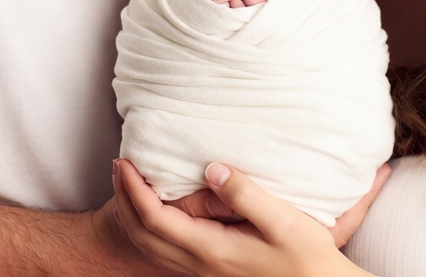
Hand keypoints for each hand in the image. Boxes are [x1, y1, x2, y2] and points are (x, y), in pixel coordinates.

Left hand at [112, 159, 381, 276]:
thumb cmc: (308, 257)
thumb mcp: (283, 220)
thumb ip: (245, 194)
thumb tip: (212, 168)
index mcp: (212, 250)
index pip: (156, 219)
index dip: (134, 190)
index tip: (126, 160)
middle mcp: (201, 265)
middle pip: (143, 235)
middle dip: (124, 199)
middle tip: (118, 164)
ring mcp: (206, 272)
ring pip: (151, 247)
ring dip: (133, 213)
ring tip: (129, 183)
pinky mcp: (214, 270)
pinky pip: (166, 250)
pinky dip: (150, 227)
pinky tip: (159, 208)